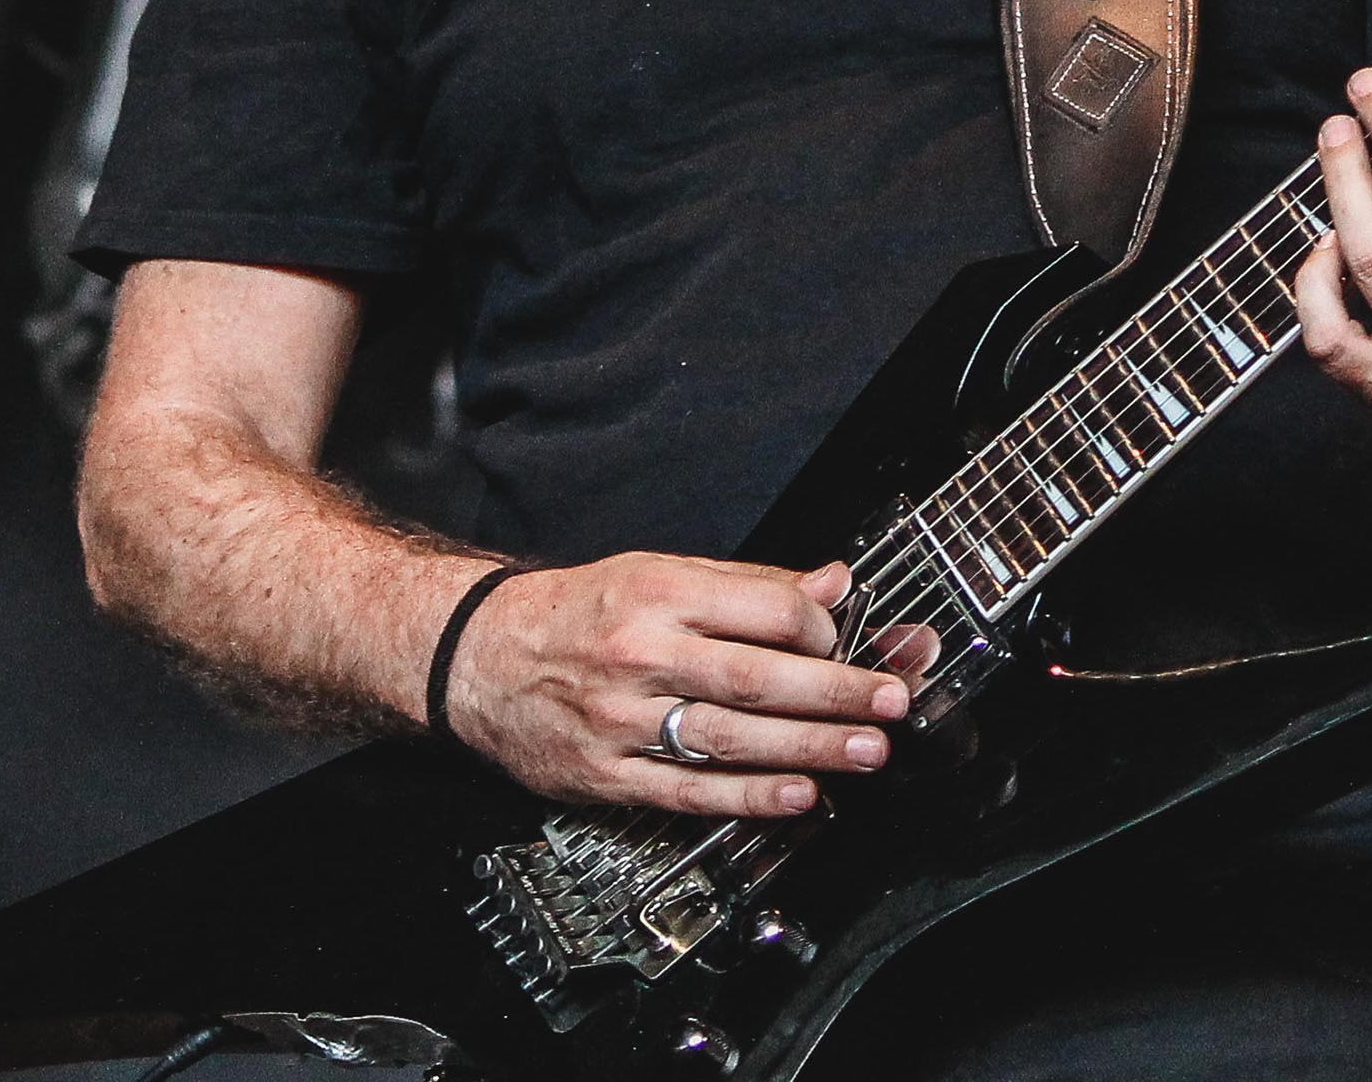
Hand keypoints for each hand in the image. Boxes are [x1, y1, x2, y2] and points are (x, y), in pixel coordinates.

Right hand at [446, 552, 938, 818]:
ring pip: (730, 739)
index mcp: (659, 594)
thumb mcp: (658, 573)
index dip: (822, 629)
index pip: (764, 611)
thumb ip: (748, 585)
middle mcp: (642, 656)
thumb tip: (831, 586)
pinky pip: (688, 791)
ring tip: (865, 751)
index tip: (854, 641)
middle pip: (758, 678)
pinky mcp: (608, 775)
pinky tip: (796, 797)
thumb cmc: (580, 612)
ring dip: (809, 749)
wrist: (481, 657)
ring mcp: (622, 721)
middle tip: (890, 703)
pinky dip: (748, 797)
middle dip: (835, 693)